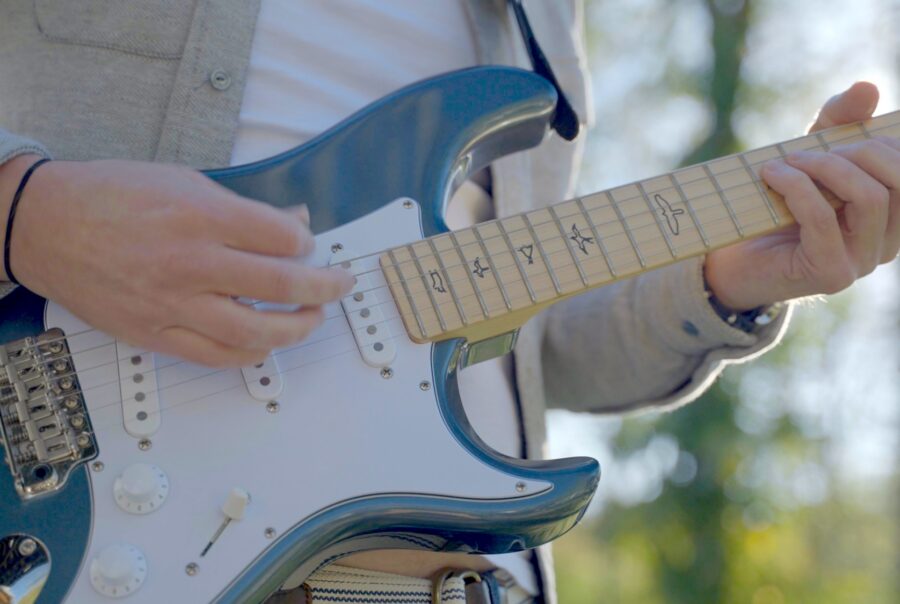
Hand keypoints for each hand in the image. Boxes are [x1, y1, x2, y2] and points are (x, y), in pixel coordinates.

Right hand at [3, 158, 353, 366]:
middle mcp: (191, 263)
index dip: (307, 243)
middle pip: (282, 285)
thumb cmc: (114, 195)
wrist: (46, 226)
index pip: (282, 238)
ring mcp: (172, 304)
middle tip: (340, 284)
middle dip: (326, 287)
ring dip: (299, 328)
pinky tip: (267, 343)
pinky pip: (217, 356)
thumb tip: (296, 224)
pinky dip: (252, 352)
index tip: (307, 244)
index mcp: (201, 216)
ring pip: (257, 332)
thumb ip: (245, 209)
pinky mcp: (155, 335)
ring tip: (313, 318)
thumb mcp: (184, 182)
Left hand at [705, 82, 899, 309]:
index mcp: (893, 214)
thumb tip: (868, 88)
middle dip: (858, 151)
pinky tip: (772, 175)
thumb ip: (839, 122)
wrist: (733, 259)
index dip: (881, 140)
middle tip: (809, 151)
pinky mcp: (832, 274)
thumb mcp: (811, 154)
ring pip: (869, 198)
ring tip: (787, 162)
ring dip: (825, 167)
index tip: (837, 136)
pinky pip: (823, 218)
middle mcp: (889, 242)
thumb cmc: (776, 204)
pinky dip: (797, 187)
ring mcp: (863, 262)